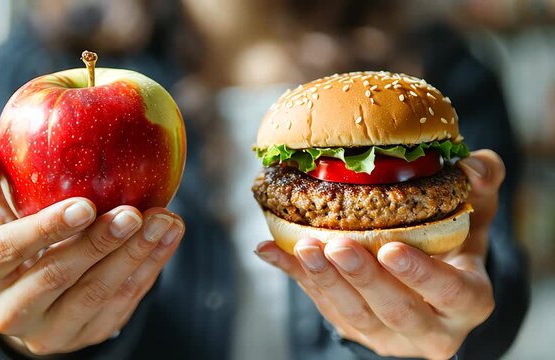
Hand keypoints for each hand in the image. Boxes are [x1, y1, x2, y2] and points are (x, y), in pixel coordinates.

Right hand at [0, 140, 184, 354]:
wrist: (30, 290)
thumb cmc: (9, 233)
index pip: (7, 250)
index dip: (45, 229)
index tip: (84, 205)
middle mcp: (11, 309)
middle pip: (58, 276)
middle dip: (100, 243)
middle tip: (134, 214)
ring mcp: (52, 329)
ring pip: (98, 294)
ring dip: (136, 255)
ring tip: (165, 220)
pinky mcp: (88, 333)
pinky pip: (124, 302)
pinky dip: (151, 267)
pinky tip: (170, 236)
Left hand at [256, 150, 503, 358]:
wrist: (431, 284)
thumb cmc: (454, 244)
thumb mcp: (474, 215)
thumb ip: (481, 186)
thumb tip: (475, 164)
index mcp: (468, 300)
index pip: (451, 293)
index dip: (421, 275)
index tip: (391, 248)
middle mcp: (431, 329)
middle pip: (396, 311)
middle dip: (364, 279)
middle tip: (336, 245)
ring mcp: (389, 336)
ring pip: (355, 315)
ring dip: (325, 281)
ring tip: (302, 246)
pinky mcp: (356, 329)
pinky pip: (323, 306)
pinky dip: (296, 278)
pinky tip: (270, 251)